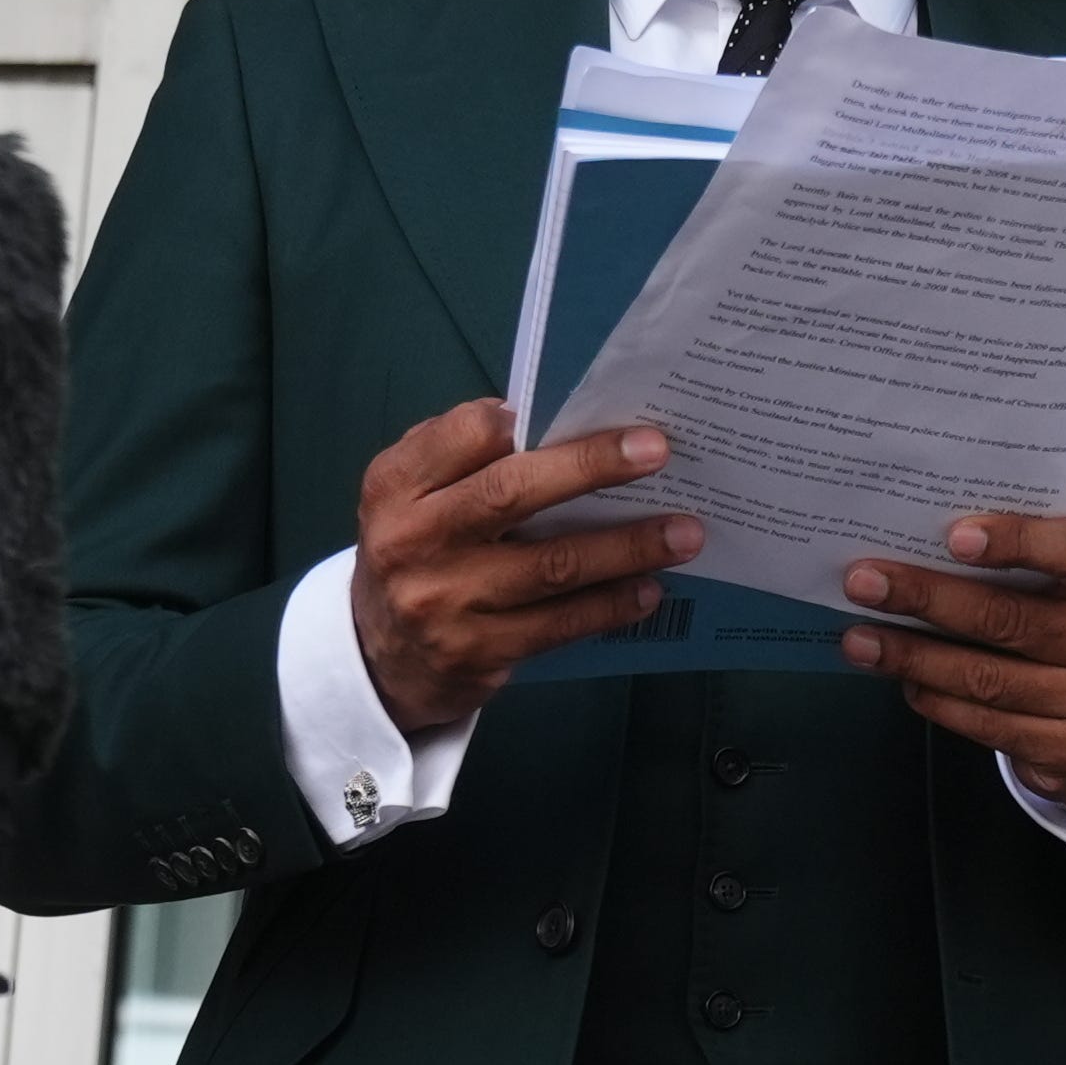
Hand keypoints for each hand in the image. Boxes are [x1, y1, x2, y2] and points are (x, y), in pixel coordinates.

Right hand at [352, 402, 691, 736]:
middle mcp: (413, 541)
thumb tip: (541, 421)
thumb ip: (461, 454)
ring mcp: (446, 602)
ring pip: (551, 566)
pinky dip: (611, 605)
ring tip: (684, 532)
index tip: (583, 408)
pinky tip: (650, 588)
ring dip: (627, 547)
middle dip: (591, 467)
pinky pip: (559, 625)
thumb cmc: (418, 552)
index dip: (518, 419)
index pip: (461, 437)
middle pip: (511, 494)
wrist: (380, 657)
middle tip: (657, 450)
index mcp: (396, 487)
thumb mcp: (412, 496)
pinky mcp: (478, 653)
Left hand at [843, 512, 1065, 814]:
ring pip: (990, 680)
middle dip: (928, 599)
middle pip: (1013, 620)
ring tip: (860, 640)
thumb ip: (1024, 566)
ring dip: (915, 658)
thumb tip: (919, 549)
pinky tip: (905, 682)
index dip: (1017, 541)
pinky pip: (990, 727)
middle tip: (863, 583)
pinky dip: (938, 702)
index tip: (952, 537)